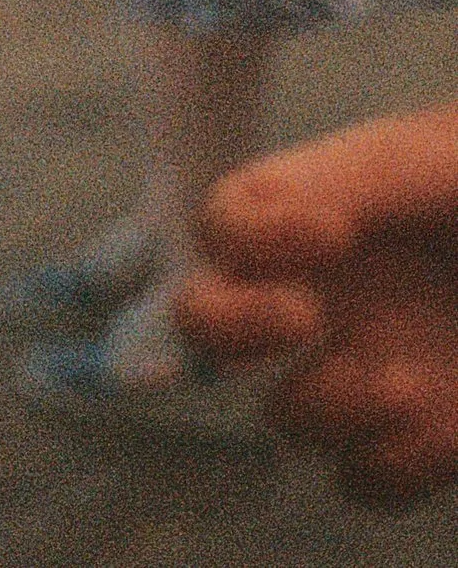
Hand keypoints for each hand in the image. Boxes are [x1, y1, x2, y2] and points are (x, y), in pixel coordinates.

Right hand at [179, 109, 457, 503]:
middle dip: (233, 327)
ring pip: (290, 418)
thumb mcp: (440, 159)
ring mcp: (374, 367)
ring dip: (338, 406)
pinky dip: (399, 463)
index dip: (249, 237)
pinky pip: (367, 480)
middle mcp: (333, 294)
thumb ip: (360, 176)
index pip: (223, 223)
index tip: (332, 234)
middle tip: (302, 316)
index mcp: (328, 210)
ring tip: (411, 382)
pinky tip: (451, 421)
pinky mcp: (425, 437)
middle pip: (206, 323)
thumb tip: (298, 220)